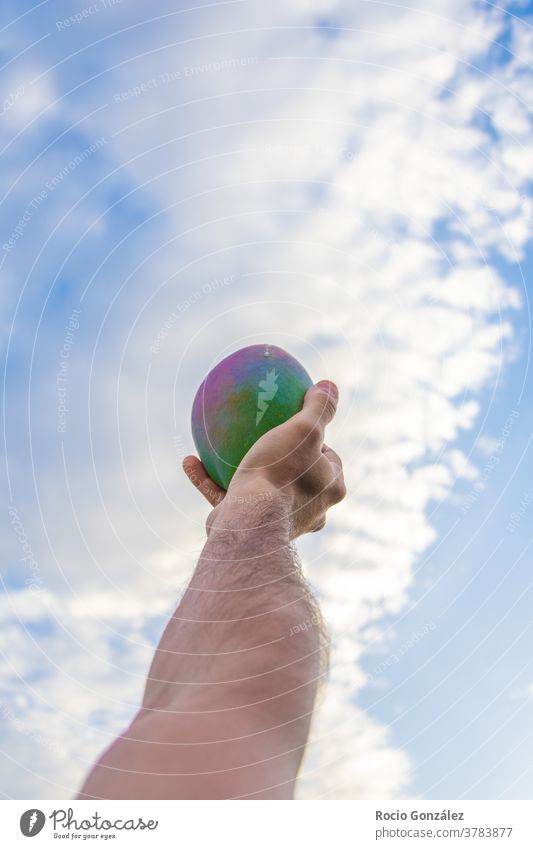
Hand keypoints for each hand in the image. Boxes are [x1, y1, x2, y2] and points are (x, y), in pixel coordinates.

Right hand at [183, 380, 345, 538]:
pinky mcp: (247, 528)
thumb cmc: (282, 474)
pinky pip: (227, 499)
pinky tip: (190, 461)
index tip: (293, 424)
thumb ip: (319, 408)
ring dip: (239, 468)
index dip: (315, 440)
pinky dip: (209, 481)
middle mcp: (310, 510)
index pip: (329, 458)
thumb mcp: (305, 430)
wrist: (251, 523)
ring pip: (260, 490)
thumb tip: (330, 386)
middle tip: (260, 434)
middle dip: (280, 456)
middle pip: (297, 475)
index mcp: (330, 489)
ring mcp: (278, 522)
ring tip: (219, 447)